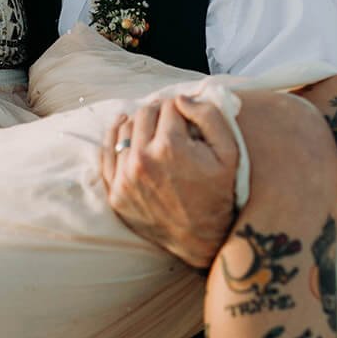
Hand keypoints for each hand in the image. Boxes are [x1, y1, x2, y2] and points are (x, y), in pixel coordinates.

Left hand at [99, 94, 239, 267]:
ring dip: (139, 124)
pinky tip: (123, 130)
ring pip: (124, 130)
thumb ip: (209, 116)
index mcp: (170, 147)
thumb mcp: (229, 152)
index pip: (170, 106)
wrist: (202, 238)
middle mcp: (142, 161)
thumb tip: (181, 99)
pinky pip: (106, 154)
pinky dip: (114, 139)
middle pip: (144, 114)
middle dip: (160, 113)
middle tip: (171, 121)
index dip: (182, 108)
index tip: (187, 119)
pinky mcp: (115, 193)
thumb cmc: (219, 193)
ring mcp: (125, 179)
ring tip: (152, 129)